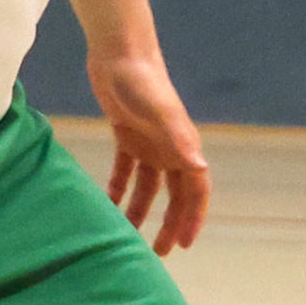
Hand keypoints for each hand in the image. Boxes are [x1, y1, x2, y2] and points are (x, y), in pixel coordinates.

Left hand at [90, 51, 213, 253]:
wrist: (119, 51)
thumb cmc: (142, 80)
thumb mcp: (160, 112)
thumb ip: (179, 139)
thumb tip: (200, 168)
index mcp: (183, 145)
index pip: (196, 190)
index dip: (193, 217)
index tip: (183, 245)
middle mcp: (170, 147)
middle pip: (175, 194)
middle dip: (169, 223)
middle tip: (158, 253)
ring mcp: (149, 141)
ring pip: (148, 186)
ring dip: (141, 210)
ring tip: (127, 236)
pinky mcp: (127, 134)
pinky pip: (125, 170)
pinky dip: (118, 188)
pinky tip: (105, 205)